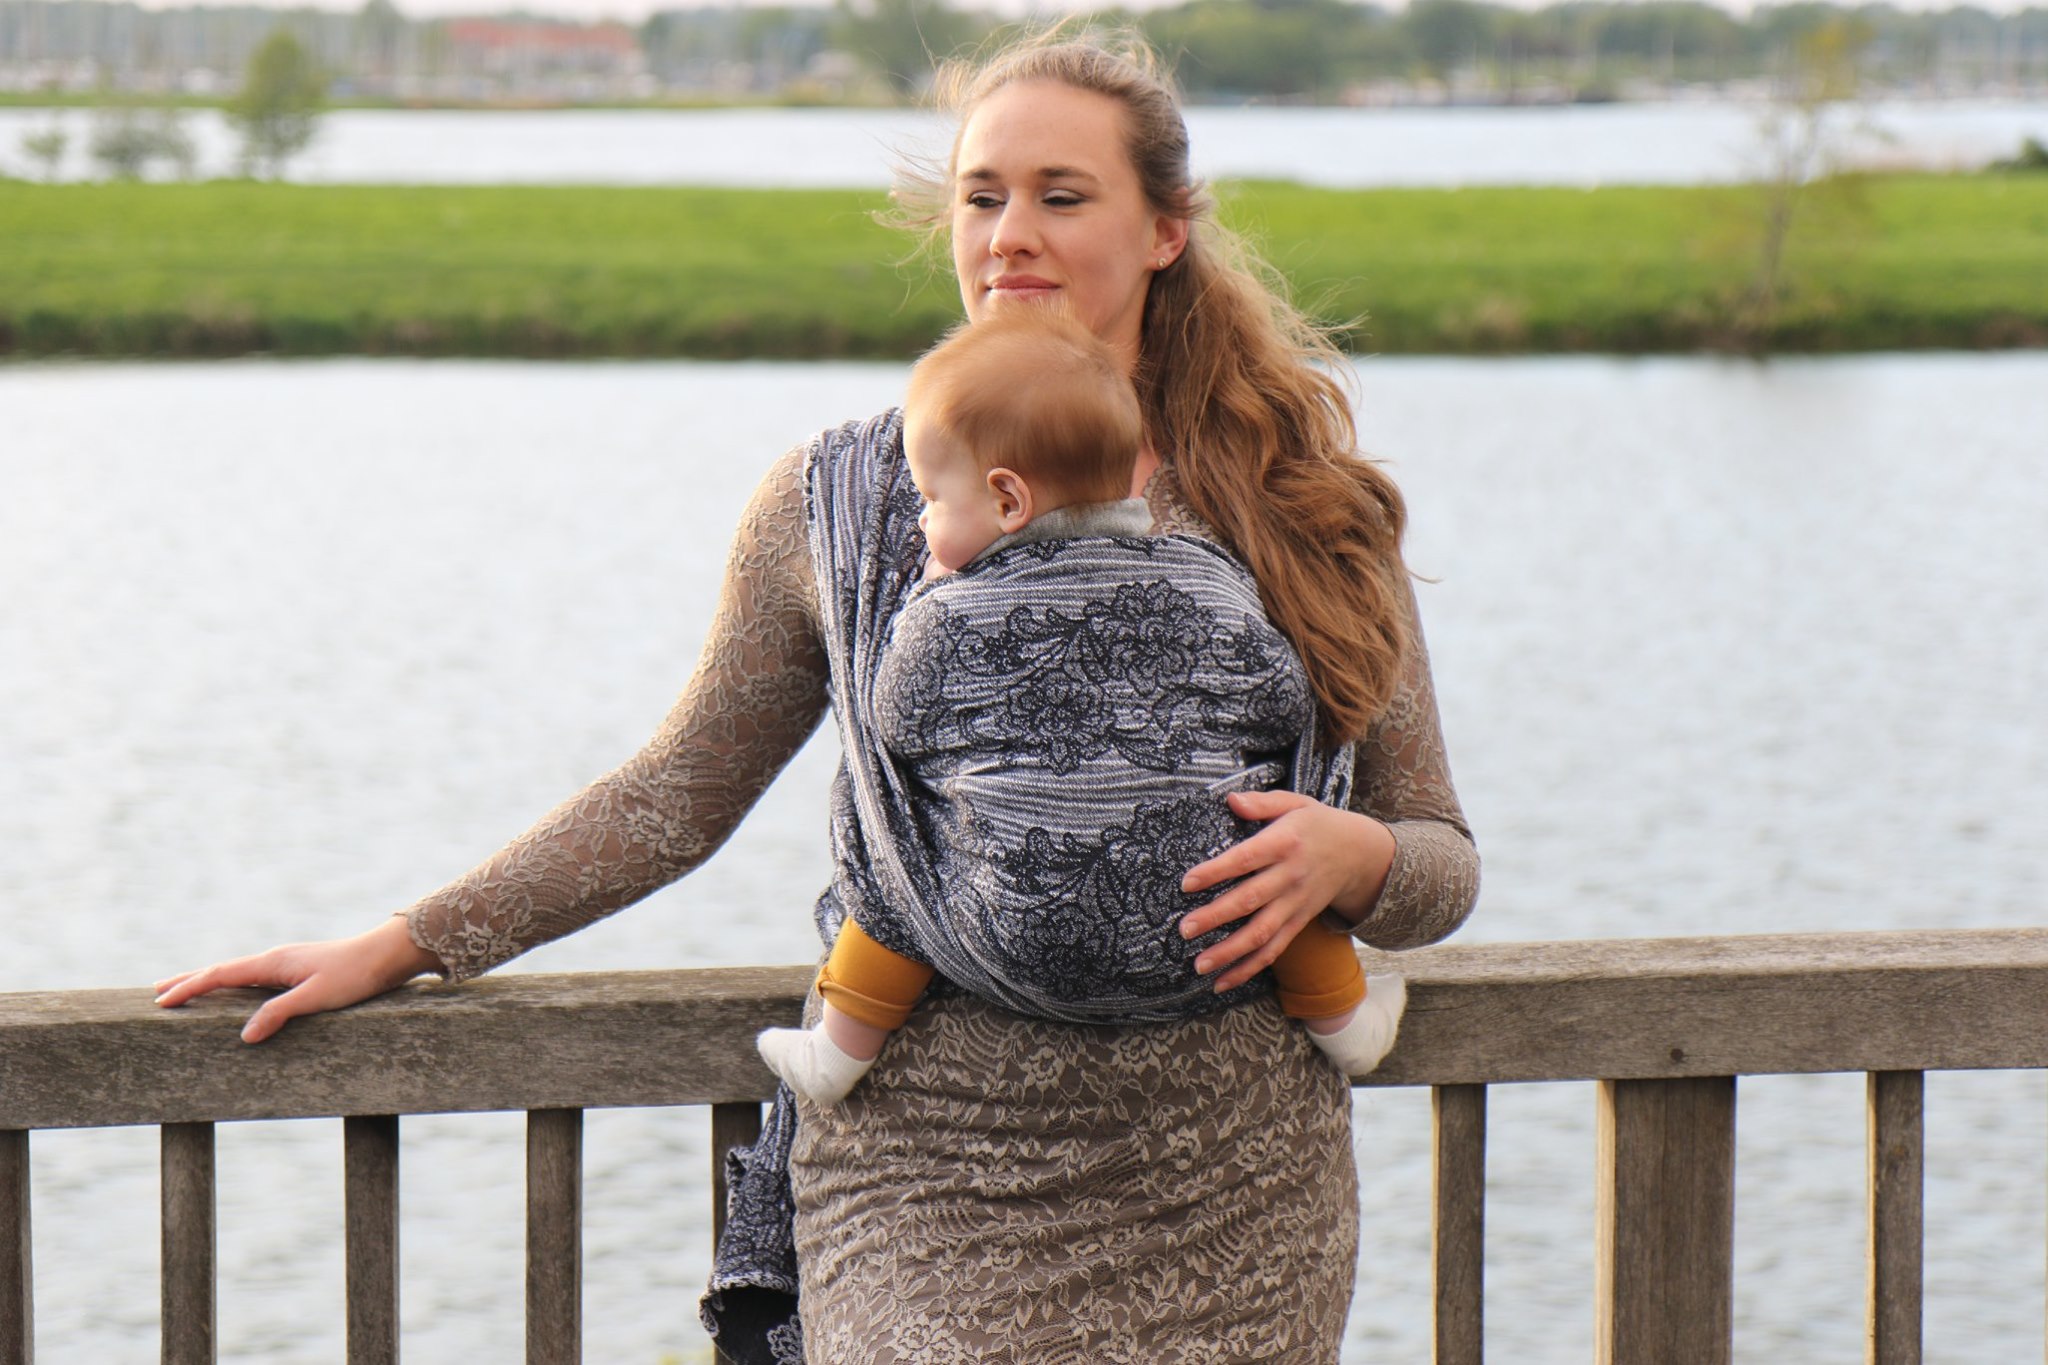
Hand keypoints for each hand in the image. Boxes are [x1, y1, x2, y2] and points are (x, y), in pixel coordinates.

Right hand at [152, 916, 439, 1043]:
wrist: (387, 954)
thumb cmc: (356, 975)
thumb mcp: (317, 998)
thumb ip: (280, 1013)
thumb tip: (244, 1035)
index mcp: (273, 962)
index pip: (220, 974)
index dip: (189, 988)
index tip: (161, 1001)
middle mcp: (275, 958)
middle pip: (222, 970)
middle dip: (189, 981)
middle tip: (157, 993)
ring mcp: (286, 963)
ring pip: (237, 972)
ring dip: (209, 981)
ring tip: (185, 990)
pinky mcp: (298, 970)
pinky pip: (254, 977)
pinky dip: (232, 984)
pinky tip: (234, 993)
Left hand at [1177, 791, 1396, 991]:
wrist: (1359, 853)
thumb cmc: (1317, 824)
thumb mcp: (1295, 803)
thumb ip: (1262, 802)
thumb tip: (1231, 799)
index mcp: (1284, 843)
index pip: (1245, 859)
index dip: (1216, 872)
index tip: (1187, 883)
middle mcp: (1289, 877)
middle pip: (1250, 901)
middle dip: (1216, 917)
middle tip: (1185, 929)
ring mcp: (1295, 904)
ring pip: (1261, 933)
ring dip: (1230, 952)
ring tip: (1200, 964)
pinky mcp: (1298, 922)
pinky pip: (1274, 950)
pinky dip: (1249, 968)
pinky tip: (1222, 982)